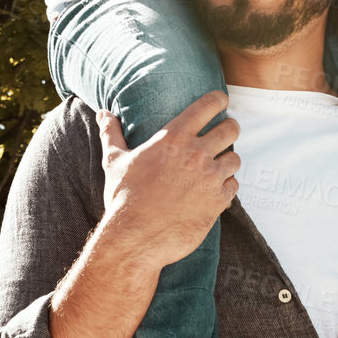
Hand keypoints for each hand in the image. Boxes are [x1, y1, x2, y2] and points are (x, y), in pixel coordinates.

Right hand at [96, 91, 240, 270]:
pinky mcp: (217, 202)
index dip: (218, 100)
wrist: (135, 237)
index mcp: (173, 138)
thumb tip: (103, 113)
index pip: (207, 106)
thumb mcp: (114, 161)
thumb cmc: (124, 197)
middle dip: (230, 128)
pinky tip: (215, 190)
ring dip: (228, 160)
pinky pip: (233, 186)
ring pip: (235, 159)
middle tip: (225, 132)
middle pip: (230, 129)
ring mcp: (210, 178)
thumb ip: (111, 133)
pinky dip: (227, 186)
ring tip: (219, 165)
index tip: (220, 100)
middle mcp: (196, 154)